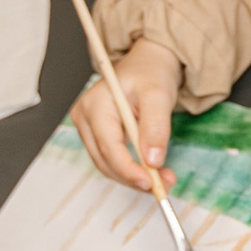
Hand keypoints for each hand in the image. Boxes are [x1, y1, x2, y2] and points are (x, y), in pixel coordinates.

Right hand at [69, 37, 182, 195]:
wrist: (148, 66)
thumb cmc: (150, 74)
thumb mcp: (159, 96)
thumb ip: (156, 127)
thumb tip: (153, 161)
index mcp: (96, 103)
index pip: (108, 146)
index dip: (128, 169)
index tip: (151, 183)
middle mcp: (85, 116)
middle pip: (105, 160)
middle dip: (134, 177)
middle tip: (165, 185)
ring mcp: (88, 127)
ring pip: (108, 165)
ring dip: (134, 177)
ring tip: (164, 179)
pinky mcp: (97, 135)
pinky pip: (112, 160)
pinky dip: (132, 170)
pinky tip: (153, 172)